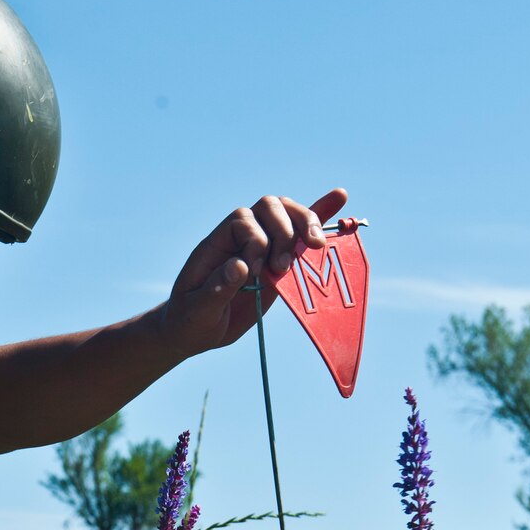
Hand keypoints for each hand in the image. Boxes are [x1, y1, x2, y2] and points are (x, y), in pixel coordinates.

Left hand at [158, 189, 348, 359]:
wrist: (196, 331)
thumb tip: (239, 265)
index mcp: (217, 243)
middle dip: (284, 233)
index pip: (243, 222)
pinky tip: (339, 197)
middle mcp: (241, 237)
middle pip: (270, 208)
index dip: (254, 242)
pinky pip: (301, 232)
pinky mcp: (280, 260)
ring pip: (288, 214)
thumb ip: (216, 288)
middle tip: (282, 268)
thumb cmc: (190, 320)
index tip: (253, 273)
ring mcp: (263, 245)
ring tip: (314, 248)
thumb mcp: (196, 311)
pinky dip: (321, 213)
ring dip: (306, 225)